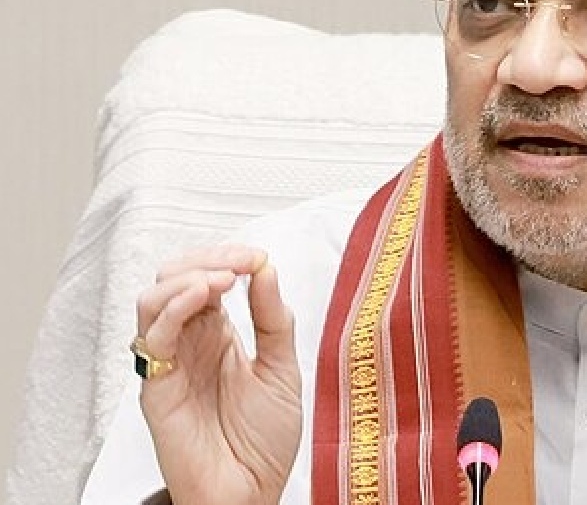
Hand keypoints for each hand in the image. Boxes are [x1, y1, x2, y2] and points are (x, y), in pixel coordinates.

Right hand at [136, 244, 301, 504]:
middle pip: (175, 279)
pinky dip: (173, 309)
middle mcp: (190, 344)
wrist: (252, 491)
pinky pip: (152, 340)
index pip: (207, 278)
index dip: (229, 259)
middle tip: (241, 262)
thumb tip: (265, 268)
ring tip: (223, 279)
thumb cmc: (264, 440)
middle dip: (207, 259)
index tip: (258, 258)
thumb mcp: (282, 369)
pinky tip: (201, 298)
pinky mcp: (157, 388)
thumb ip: (273, 319)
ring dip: (186, 278)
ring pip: (153, 301)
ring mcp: (171, 363)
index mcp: (219, 335)